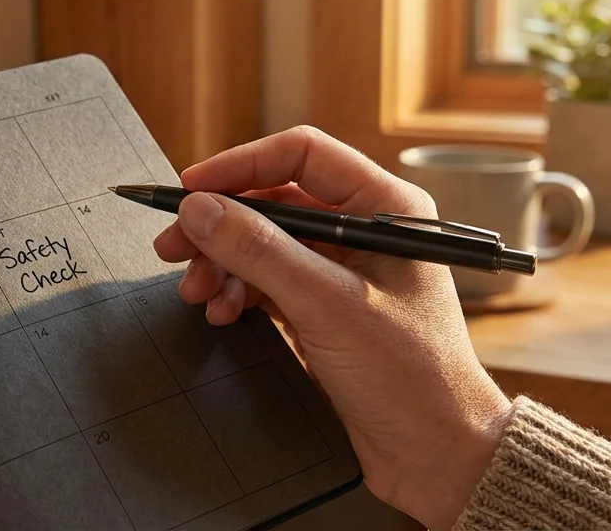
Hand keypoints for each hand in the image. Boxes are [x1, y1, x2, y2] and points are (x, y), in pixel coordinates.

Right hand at [153, 126, 512, 530]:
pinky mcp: (327, 308)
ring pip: (265, 243)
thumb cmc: (413, 378)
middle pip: (274, 201)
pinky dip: (238, 291)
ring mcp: (345, 270)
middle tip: (173, 246)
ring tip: (197, 292)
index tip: (192, 189)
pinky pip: (268, 281)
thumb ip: (259, 250)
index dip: (240, 165)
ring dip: (223, 263)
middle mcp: (367, 230)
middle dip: (221, 224)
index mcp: (386, 208)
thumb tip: (201, 208)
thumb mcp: (326, 304)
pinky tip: (222, 311)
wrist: (437, 456)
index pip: (302, 155)